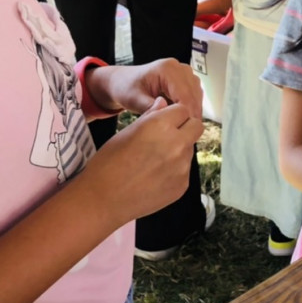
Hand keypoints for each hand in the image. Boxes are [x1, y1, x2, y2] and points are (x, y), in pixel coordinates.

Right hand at [82, 99, 203, 227]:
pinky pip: (184, 170)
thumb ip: (151, 116)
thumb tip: (163, 103)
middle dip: (186, 127)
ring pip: (190, 149)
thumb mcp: (126, 132)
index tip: (166, 120)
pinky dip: (174, 170)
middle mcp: (177, 144)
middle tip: (169, 135)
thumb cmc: (109, 162)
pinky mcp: (182, 185)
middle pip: (197, 127)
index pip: (183, 109)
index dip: (174, 114)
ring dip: (179, 149)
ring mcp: (182, 167)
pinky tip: (154, 176)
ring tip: (155, 160)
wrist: (104, 199)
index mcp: (161, 126)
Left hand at [87, 60, 202, 120]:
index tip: (185, 128)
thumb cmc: (126, 87)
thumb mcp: (134, 99)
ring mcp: (183, 72)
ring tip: (187, 127)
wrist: (123, 81)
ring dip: (194, 110)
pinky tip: (186, 119)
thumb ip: (150, 107)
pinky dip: (192, 107)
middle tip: (189, 133)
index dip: (187, 112)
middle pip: (193, 93)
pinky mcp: (184, 79)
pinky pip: (194, 94)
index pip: (184, 93)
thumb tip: (167, 115)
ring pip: (197, 94)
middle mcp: (177, 67)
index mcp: (166, 69)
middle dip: (192, 113)